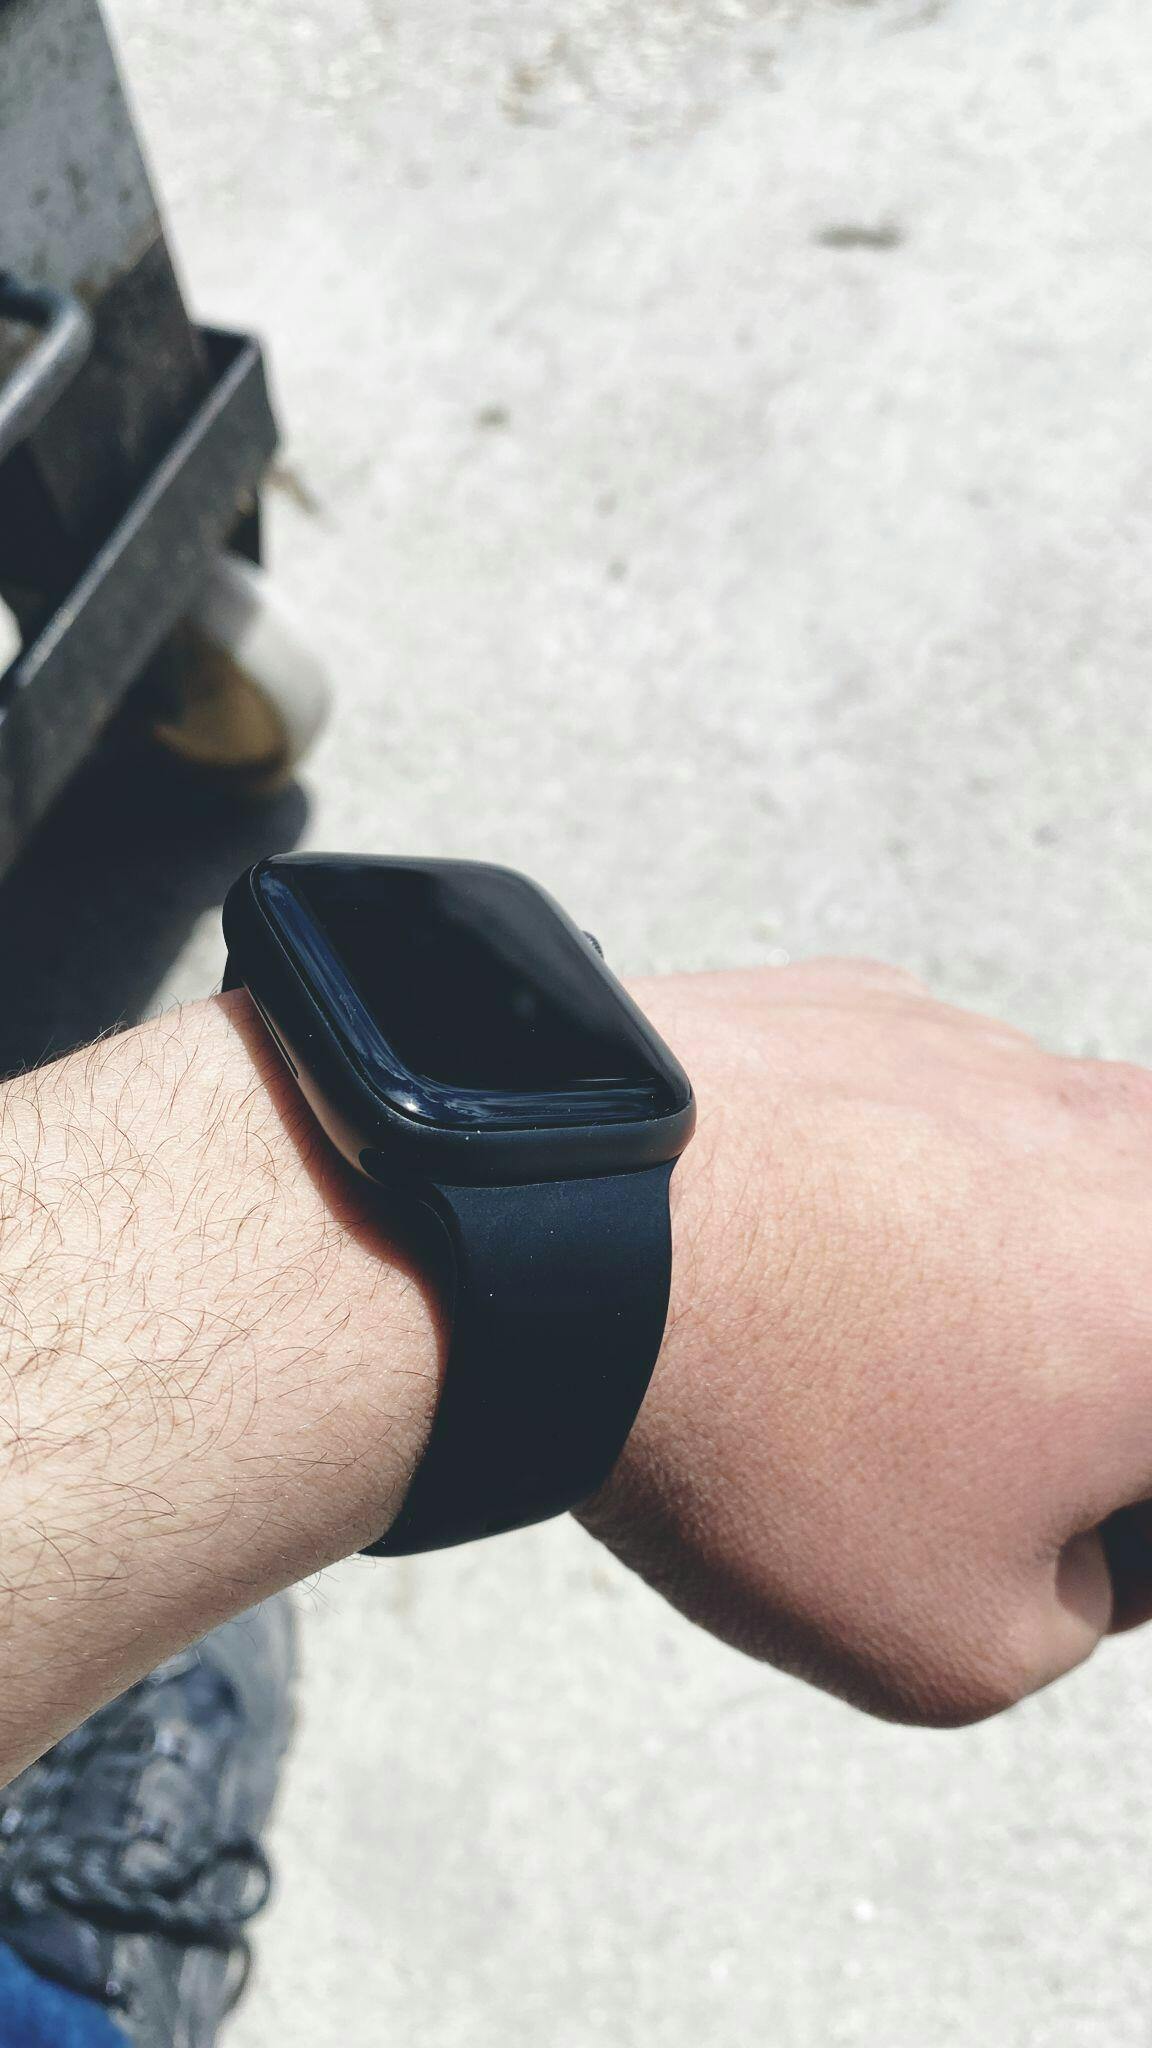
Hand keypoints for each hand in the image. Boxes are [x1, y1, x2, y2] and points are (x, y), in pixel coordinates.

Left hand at [585, 961, 1151, 1725]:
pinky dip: (879, 1187)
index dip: (1108, 1516)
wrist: (557, 1238)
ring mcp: (1004, 1052)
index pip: (1151, 1449)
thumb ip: (1094, 1593)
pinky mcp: (881, 1004)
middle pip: (1125, 1304)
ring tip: (830, 1341)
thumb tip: (1086, 1525)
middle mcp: (1131, 1148)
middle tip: (935, 1445)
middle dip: (1065, 1385)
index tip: (1034, 1534)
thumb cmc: (770, 1446)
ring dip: (981, 1278)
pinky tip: (776, 1242)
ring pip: (1039, 1199)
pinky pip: (923, 1121)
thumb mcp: (966, 1642)